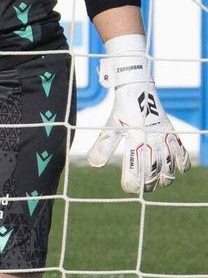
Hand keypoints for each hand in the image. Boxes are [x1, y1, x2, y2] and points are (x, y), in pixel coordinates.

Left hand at [89, 50, 190, 191]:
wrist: (137, 89)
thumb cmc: (121, 111)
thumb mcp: (109, 127)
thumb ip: (103, 146)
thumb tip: (95, 165)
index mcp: (135, 139)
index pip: (136, 169)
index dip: (132, 183)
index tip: (128, 188)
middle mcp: (152, 139)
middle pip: (154, 172)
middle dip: (148, 184)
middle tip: (142, 187)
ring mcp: (164, 137)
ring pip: (170, 166)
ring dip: (164, 177)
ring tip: (158, 182)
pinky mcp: (173, 133)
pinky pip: (182, 152)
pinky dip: (182, 163)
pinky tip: (177, 170)